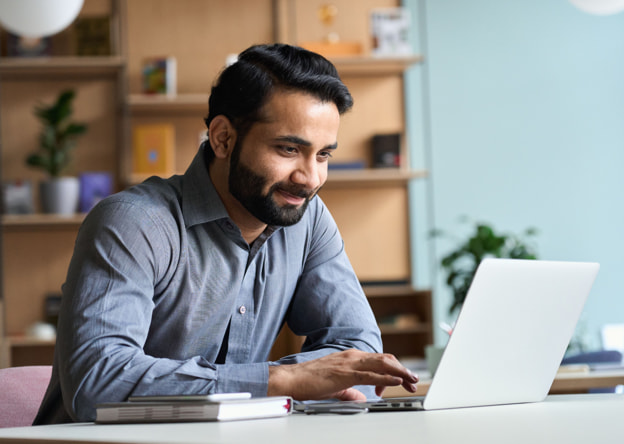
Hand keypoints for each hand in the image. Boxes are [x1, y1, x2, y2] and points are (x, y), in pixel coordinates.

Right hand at [267, 349, 417, 400]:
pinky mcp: (345, 373)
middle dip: (402, 370)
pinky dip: (386, 377)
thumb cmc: (309, 382)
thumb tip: (362, 398)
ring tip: (411, 379)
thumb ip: (350, 391)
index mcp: (350, 358)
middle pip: (385, 360)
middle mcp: (352, 356)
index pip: (379, 361)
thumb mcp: (336, 387)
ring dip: (400, 372)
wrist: (292, 379)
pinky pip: (371, 374)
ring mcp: (349, 363)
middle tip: (413, 381)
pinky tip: (396, 381)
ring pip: (382, 364)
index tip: (402, 381)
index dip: (394, 370)